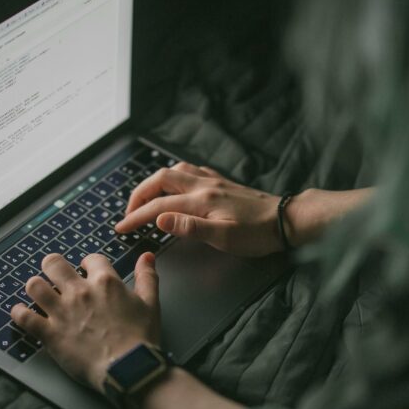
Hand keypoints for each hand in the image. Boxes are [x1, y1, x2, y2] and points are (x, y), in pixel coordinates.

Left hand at [10, 252, 160, 392]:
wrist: (129, 368)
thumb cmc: (141, 338)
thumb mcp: (151, 303)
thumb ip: (147, 277)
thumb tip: (147, 256)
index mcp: (105, 282)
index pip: (91, 259)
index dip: (88, 263)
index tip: (87, 269)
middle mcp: (80, 292)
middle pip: (54, 264)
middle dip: (52, 266)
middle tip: (54, 274)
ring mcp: (62, 312)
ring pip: (35, 286)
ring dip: (35, 287)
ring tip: (38, 292)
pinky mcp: (50, 334)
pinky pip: (24, 317)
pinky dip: (18, 314)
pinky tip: (20, 313)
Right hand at [115, 162, 283, 256]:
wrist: (287, 219)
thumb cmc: (258, 234)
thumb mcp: (224, 237)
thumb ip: (190, 228)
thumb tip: (160, 219)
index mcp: (201, 200)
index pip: (158, 206)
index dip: (136, 217)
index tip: (122, 228)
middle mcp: (204, 185)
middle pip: (161, 179)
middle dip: (139, 194)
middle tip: (129, 212)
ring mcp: (214, 181)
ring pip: (175, 171)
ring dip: (156, 182)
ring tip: (147, 198)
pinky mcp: (223, 183)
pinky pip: (193, 171)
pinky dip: (177, 176)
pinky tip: (178, 185)